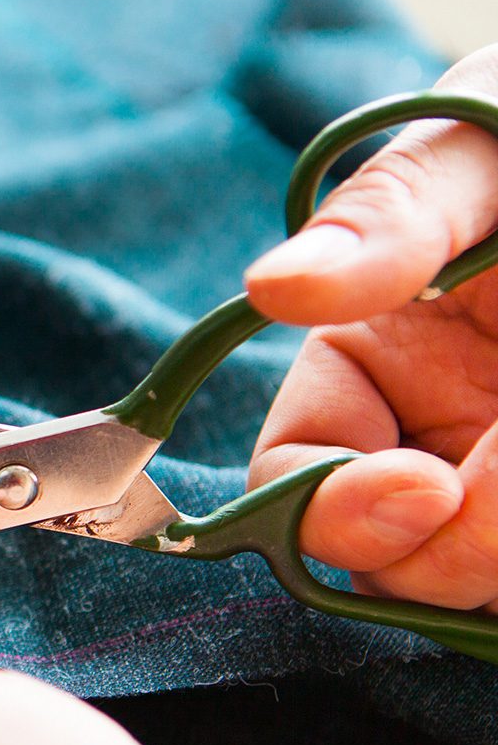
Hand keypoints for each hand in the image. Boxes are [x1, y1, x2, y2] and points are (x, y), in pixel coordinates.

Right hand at [246, 45, 497, 609]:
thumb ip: (388, 218)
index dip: (338, 509)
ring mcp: (493, 495)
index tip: (427, 488)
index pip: (292, 478)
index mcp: (362, 370)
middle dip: (449, 549)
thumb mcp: (480, 157)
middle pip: (385, 563)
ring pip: (468, 588)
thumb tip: (269, 286)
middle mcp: (419, 447)